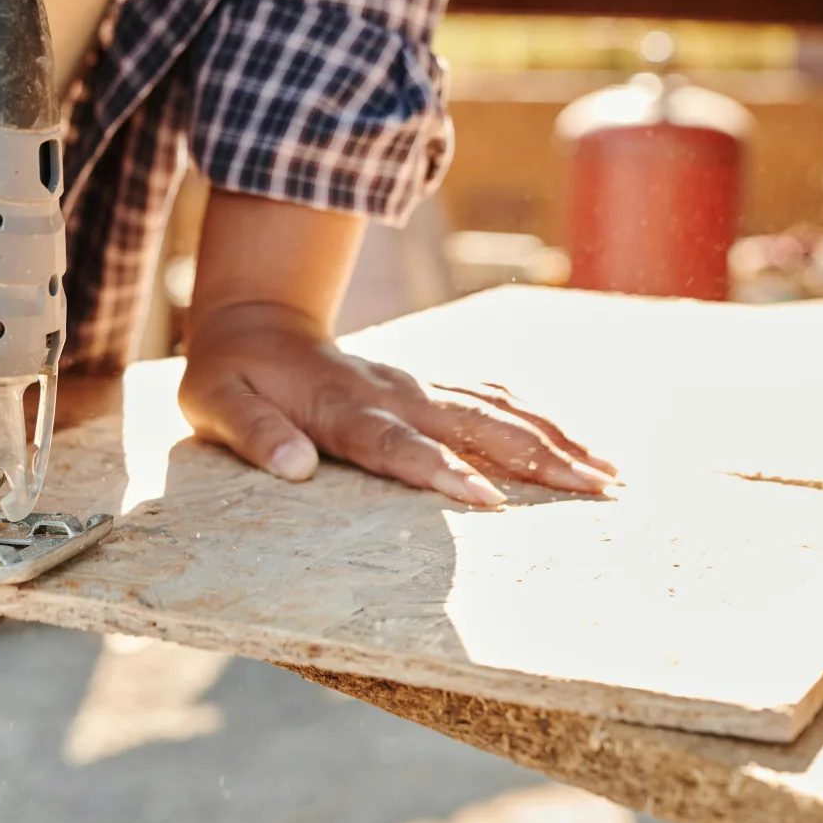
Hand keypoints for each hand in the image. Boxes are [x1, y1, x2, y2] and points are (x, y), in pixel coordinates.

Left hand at [178, 302, 617, 505]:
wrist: (254, 323)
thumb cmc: (230, 376)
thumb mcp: (214, 403)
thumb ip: (254, 433)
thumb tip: (295, 467)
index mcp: (341, 406)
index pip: (394, 445)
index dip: (440, 470)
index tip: (489, 499)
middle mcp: (391, 393)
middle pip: (471, 426)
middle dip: (536, 458)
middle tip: (594, 491)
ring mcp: (415, 385)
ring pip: (494, 411)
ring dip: (553, 441)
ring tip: (608, 474)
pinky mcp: (426, 386)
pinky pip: (490, 400)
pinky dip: (535, 422)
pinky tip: (575, 446)